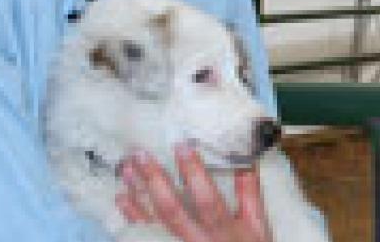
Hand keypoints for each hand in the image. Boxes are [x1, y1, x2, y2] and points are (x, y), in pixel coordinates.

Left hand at [117, 144, 271, 241]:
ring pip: (154, 223)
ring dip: (139, 196)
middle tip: (141, 155)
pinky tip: (122, 199)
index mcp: (224, 231)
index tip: (182, 146)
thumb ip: (250, 194)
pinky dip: (132, 217)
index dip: (194, 175)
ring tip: (127, 170)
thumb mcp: (257, 225)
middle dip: (156, 182)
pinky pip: (145, 236)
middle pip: (174, 212)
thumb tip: (246, 159)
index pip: (208, 201)